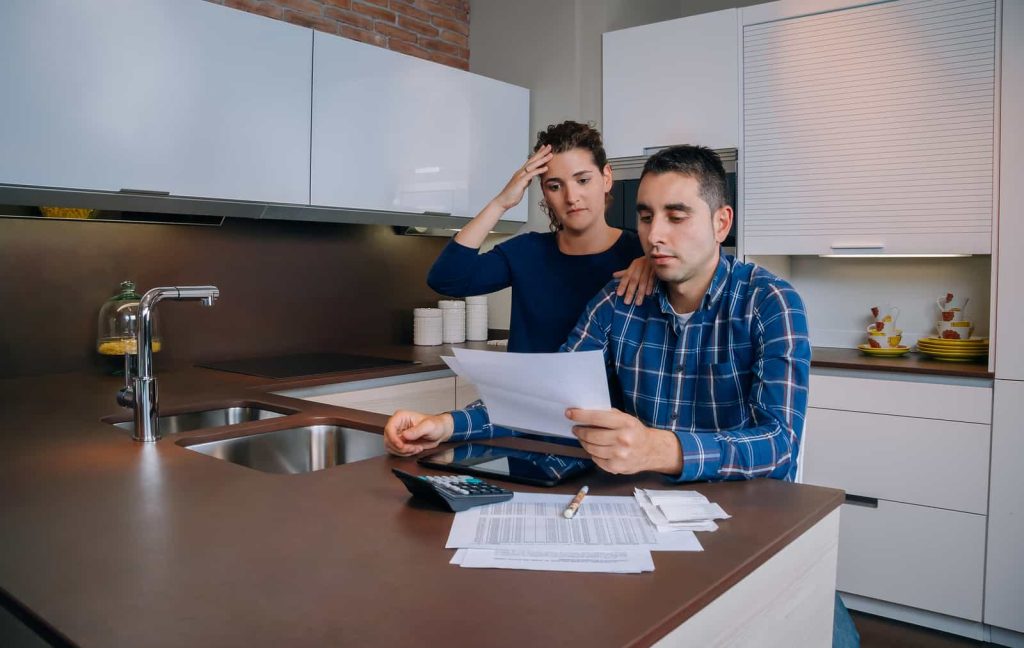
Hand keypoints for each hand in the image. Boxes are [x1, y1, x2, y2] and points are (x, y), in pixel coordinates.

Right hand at [383, 410, 453, 456]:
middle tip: (412, 448)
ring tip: (415, 448)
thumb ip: (417, 430)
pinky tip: (414, 449)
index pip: (389, 428)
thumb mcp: (429, 426)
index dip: (393, 439)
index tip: (401, 445)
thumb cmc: (435, 424)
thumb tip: (405, 435)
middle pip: (388, 440)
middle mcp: (397, 425)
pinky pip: (396, 451)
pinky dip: (405, 454)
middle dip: (400, 447)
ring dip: (403, 451)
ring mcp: (397, 435)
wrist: (440, 431)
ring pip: (391, 447)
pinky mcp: (400, 442)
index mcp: (401, 417)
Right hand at [492, 145, 552, 209]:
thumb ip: (526, 180)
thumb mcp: (522, 186)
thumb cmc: (512, 195)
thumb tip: (531, 178)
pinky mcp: (521, 181)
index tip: (544, 148)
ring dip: (542, 159)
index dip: (538, 154)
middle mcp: (521, 172)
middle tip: (549, 146)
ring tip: (550, 155)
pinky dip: (539, 170)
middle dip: (541, 153)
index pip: (531, 161)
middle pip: (532, 160)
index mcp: (521, 172)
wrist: (503, 201)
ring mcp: (520, 176)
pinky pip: (531, 174)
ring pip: (533, 165)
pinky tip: (546, 168)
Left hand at [566, 407, 681, 474]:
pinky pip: (596, 459)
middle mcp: (623, 439)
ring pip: (591, 448)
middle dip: (579, 431)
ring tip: (584, 438)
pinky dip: (592, 453)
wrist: (651, 451)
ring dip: (584, 442)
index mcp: (625, 423)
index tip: (569, 413)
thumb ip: (607, 415)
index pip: (596, 417)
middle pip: (591, 435)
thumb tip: (585, 412)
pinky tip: (595, 448)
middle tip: (576, 428)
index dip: (580, 415)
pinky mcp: (616, 467)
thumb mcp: (625, 418)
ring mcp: (619, 455)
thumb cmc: (635, 432)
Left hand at [613, 256, 655, 305]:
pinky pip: (653, 279)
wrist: (660, 255)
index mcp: (634, 265)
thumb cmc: (645, 263)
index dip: (622, 285)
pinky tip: (648, 294)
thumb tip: (613, 275)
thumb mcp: (635, 266)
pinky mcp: (656, 269)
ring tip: (637, 303)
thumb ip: (625, 272)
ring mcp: (649, 267)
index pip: (626, 276)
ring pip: (643, 282)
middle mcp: (640, 265)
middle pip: (634, 280)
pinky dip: (650, 286)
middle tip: (626, 302)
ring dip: (640, 293)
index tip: (619, 294)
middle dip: (630, 291)